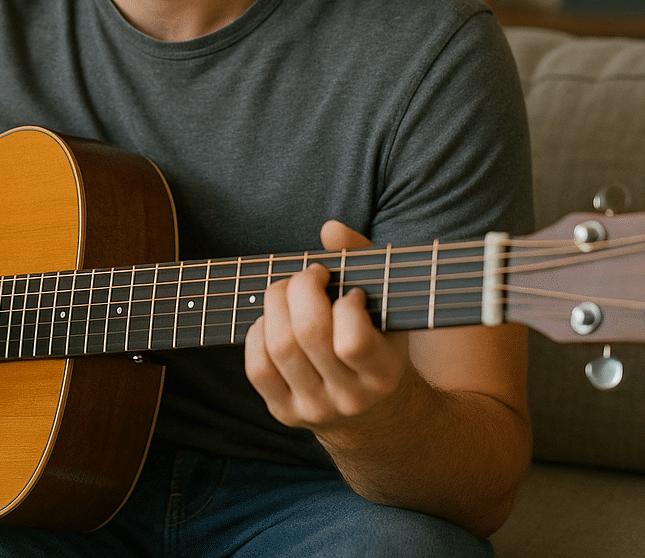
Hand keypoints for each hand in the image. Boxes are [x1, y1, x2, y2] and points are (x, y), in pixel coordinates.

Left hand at [244, 220, 414, 432]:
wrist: (374, 414)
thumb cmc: (380, 342)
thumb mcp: (388, 306)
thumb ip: (363, 260)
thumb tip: (330, 228)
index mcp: (383, 374)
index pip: (352, 342)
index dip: (345, 305)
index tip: (352, 292)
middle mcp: (350, 398)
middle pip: (308, 335)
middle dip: (301, 288)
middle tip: (310, 275)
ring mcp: (315, 409)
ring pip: (279, 348)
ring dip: (276, 304)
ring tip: (289, 291)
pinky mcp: (285, 413)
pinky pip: (257, 369)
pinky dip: (258, 333)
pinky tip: (273, 320)